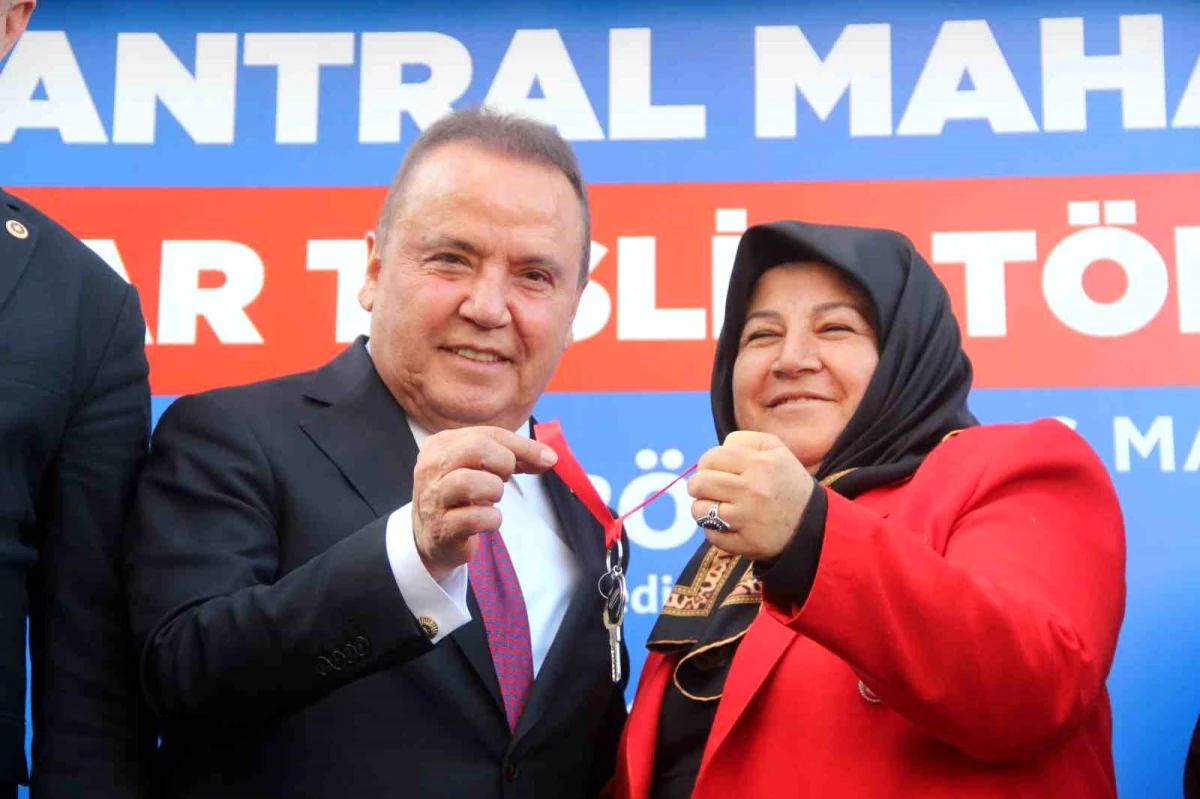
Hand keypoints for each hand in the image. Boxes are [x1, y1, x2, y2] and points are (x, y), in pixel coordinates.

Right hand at [412, 427, 557, 579]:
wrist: (433, 538)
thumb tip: (549, 457)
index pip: (488, 434)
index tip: (548, 458)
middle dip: (503, 463)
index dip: (523, 446)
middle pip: (477, 449)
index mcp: (441, 444)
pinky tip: (487, 520)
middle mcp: (431, 466)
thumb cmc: (462, 497)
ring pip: (470, 481)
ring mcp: (433, 497)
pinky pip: (476, 517)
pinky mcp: (441, 527)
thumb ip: (513, 457)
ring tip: (491, 499)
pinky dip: (492, 519)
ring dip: (494, 491)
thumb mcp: (481, 468)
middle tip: (504, 479)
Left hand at [686, 430, 814, 559]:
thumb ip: (743, 441)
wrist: (815, 524)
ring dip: (702, 509)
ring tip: (715, 507)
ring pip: (700, 511)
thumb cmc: (787, 482)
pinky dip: (714, 530)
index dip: (706, 464)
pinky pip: (711, 535)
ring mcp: (748, 519)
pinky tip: (727, 525)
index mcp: (759, 463)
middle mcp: (753, 490)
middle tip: (707, 490)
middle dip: (698, 486)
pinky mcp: (746, 543)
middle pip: (700, 483)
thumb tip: (712, 454)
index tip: (712, 471)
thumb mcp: (776, 450)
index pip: (710, 458)